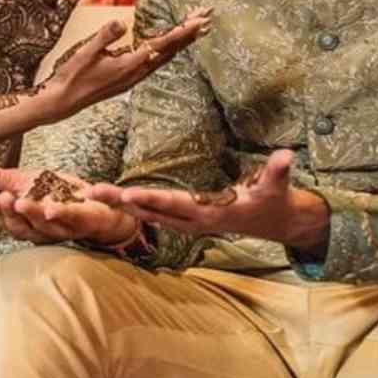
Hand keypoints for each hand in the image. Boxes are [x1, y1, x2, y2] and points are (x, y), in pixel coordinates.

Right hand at [0, 157, 138, 246]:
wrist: (98, 203)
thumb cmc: (57, 194)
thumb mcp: (24, 181)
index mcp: (27, 223)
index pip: (8, 222)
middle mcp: (44, 230)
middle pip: (25, 228)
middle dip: (13, 214)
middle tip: (4, 198)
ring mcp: (66, 227)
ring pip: (47, 227)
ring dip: (35, 214)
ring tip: (24, 201)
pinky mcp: (86, 220)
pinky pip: (76, 218)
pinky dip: (65, 212)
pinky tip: (55, 206)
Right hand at [38, 7, 211, 122]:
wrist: (63, 101)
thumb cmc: (73, 76)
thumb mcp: (86, 52)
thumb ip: (105, 36)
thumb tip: (122, 21)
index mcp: (130, 65)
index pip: (164, 44)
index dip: (183, 30)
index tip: (201, 19)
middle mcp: (137, 72)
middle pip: (171, 49)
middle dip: (190, 32)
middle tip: (207, 15)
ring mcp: (134, 77)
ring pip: (165, 56)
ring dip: (182, 40)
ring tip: (197, 27)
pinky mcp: (129, 78)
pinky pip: (155, 62)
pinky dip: (168, 49)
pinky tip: (170, 44)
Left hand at [85, 150, 329, 250]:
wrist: (279, 222)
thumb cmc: (275, 200)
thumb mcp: (277, 185)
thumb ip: (278, 170)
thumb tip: (287, 155)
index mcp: (210, 212)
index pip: (174, 204)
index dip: (150, 200)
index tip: (125, 195)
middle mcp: (194, 221)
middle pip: (151, 211)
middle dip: (121, 202)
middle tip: (90, 192)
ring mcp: (190, 223)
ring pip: (149, 215)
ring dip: (121, 205)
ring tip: (92, 194)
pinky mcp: (188, 220)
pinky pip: (156, 215)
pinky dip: (135, 209)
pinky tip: (118, 201)